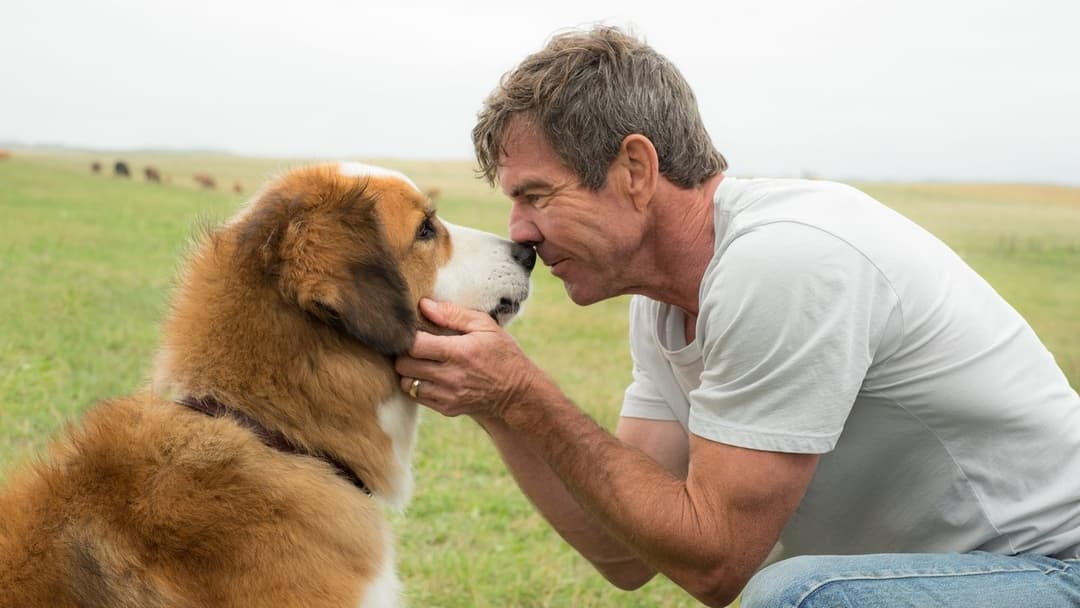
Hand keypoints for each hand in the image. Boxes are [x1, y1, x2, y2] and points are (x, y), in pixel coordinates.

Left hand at [395, 298, 541, 419]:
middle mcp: (451, 376)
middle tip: (415, 345)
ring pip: (406, 382)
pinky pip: (416, 396)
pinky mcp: (446, 408)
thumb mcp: (486, 326)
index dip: (407, 336)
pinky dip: (417, 385)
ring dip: (409, 371)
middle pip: (404, 364)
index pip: (414, 345)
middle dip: (404, 353)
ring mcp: (448, 395)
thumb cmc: (502, 354)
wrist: (516, 394)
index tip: (413, 330)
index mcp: (459, 351)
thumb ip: (454, 314)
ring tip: (422, 361)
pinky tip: (430, 375)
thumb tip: (424, 306)